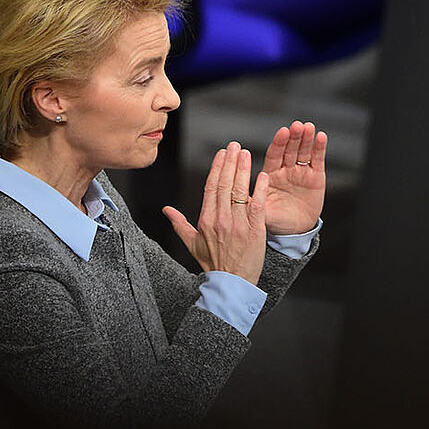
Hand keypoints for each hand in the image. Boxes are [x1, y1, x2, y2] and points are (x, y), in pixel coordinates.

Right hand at [162, 141, 267, 284]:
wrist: (231, 283)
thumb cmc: (213, 263)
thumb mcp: (191, 243)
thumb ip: (179, 223)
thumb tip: (166, 209)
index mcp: (206, 220)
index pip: (211, 187)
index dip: (216, 168)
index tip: (221, 153)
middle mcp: (220, 220)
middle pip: (224, 184)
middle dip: (229, 162)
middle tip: (234, 146)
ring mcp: (238, 225)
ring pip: (239, 191)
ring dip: (243, 170)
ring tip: (246, 153)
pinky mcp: (254, 231)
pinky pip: (257, 206)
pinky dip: (260, 190)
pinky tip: (262, 175)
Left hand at [261, 121, 326, 235]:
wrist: (295, 231)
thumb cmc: (275, 220)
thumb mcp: (261, 211)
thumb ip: (253, 200)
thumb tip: (236, 192)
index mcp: (270, 174)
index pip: (274, 155)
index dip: (278, 143)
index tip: (282, 132)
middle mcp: (285, 170)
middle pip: (289, 149)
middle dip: (293, 137)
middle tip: (296, 126)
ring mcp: (301, 172)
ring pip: (303, 151)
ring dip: (306, 139)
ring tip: (308, 127)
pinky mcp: (316, 177)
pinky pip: (317, 160)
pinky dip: (319, 148)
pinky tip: (320, 137)